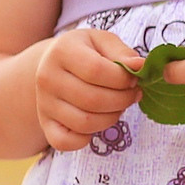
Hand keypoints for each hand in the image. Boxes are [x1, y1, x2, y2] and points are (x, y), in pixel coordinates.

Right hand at [34, 28, 142, 151]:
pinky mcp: (45, 123)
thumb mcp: (104, 42)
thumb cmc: (87, 51)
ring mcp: (44, 103)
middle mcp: (47, 78)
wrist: (55, 64)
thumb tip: (141, 66)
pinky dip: (86, 139)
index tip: (133, 79)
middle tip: (132, 94)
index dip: (123, 79)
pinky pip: (65, 142)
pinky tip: (98, 122)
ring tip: (119, 105)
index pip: (97, 70)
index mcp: (62, 51)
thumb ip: (123, 53)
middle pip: (93, 100)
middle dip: (123, 100)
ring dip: (112, 118)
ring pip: (85, 123)